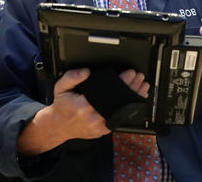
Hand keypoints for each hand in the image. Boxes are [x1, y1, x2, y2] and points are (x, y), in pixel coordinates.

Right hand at [17, 67, 152, 155]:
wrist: (59, 126)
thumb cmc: (62, 105)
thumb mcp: (61, 87)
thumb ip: (73, 77)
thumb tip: (86, 71)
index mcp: (84, 105)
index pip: (109, 91)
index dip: (123, 81)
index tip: (131, 73)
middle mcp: (93, 117)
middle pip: (119, 101)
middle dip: (132, 88)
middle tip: (140, 78)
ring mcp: (99, 126)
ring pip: (121, 111)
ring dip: (133, 98)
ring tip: (142, 88)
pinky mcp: (103, 130)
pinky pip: (118, 118)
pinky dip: (127, 108)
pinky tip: (134, 100)